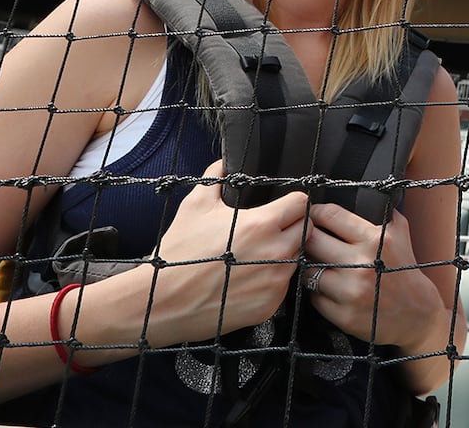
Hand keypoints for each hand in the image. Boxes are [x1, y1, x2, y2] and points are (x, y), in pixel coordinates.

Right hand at [145, 160, 307, 346]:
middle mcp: (276, 252)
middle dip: (291, 226)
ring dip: (283, 254)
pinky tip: (248, 278)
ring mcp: (275, 281)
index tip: (282, 206)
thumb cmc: (179, 253)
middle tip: (268, 231)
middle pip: (305, 230)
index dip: (291, 202)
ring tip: (253, 255)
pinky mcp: (271, 304)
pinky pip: (283, 286)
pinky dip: (271, 280)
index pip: (300, 204)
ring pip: (296, 258)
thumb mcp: (194, 206)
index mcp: (262, 224)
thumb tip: (224, 163)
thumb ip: (215, 178)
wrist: (163, 302)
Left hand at [304, 204, 448, 351]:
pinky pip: (314, 297)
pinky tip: (330, 289)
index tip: (311, 214)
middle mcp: (361, 264)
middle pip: (312, 241)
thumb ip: (380, 211)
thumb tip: (355, 191)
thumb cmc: (404, 269)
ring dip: (310, 268)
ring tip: (319, 266)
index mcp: (375, 239)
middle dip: (307, 238)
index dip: (315, 212)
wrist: (418, 315)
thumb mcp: (400, 233)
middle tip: (308, 240)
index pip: (330, 215)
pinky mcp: (344, 315)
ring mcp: (351, 292)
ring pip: (308, 271)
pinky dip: (318, 292)